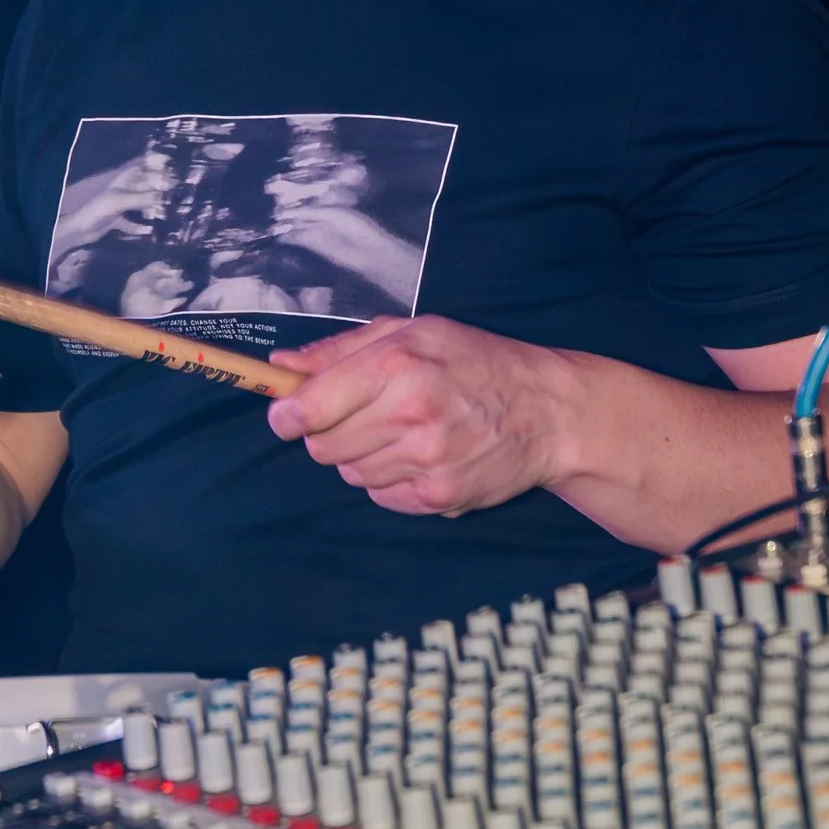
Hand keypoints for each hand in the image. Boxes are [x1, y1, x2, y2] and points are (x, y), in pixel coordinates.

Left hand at [264, 317, 586, 517]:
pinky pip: (380, 496)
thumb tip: (281, 368)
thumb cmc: (475, 362)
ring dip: (362, 455)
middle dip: (329, 432)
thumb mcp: (412, 332)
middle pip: (322, 446)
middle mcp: (410, 413)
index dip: (288, 414)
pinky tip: (421, 454)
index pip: (308, 408)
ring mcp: (425, 460)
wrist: (547, 412)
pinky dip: (390, 479)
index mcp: (397, 363)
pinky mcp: (438, 496)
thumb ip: (340, 350)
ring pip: (349, 473)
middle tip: (362, 414)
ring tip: (402, 431)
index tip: (289, 414)